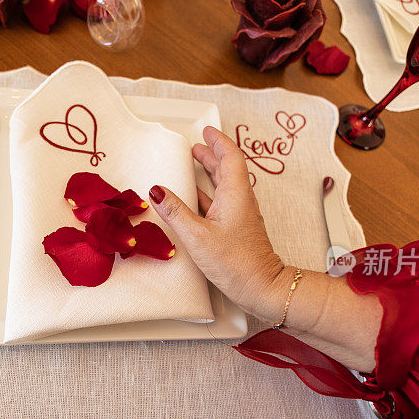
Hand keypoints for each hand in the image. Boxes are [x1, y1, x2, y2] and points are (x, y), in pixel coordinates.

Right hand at [148, 126, 287, 322]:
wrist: (261, 287)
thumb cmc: (236, 263)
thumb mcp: (197, 236)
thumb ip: (175, 212)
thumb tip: (156, 191)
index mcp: (235, 194)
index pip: (230, 157)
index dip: (218, 141)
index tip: (207, 131)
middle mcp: (240, 201)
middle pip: (227, 168)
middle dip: (212, 154)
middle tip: (196, 146)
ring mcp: (240, 215)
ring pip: (225, 185)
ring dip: (211, 172)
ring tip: (194, 164)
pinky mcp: (237, 229)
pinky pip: (221, 202)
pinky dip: (208, 194)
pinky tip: (194, 199)